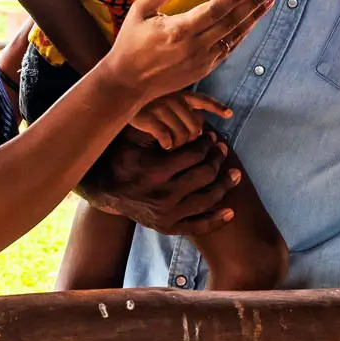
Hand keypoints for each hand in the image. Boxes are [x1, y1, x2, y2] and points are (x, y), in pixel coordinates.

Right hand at [79, 131, 241, 237]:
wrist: (105, 190)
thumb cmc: (122, 157)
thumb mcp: (133, 138)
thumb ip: (160, 126)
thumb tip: (191, 112)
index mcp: (155, 171)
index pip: (194, 155)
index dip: (207, 143)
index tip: (211, 136)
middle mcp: (163, 196)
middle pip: (204, 176)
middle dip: (217, 159)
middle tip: (223, 149)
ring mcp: (166, 215)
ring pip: (206, 199)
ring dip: (224, 185)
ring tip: (235, 174)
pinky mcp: (167, 227)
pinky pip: (197, 227)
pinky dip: (216, 220)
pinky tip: (230, 212)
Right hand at [103, 0, 274, 104]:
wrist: (127, 84)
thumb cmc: (130, 43)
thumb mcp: (140, 11)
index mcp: (180, 30)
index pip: (216, 9)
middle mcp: (195, 46)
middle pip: (232, 22)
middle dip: (253, 3)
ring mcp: (202, 60)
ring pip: (234, 37)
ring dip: (253, 18)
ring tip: (268, 2)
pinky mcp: (203, 70)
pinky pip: (228, 50)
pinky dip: (241, 35)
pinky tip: (251, 23)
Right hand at [126, 91, 230, 149]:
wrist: (112, 94)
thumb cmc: (139, 101)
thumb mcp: (161, 96)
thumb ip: (180, 105)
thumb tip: (200, 126)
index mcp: (179, 93)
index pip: (202, 99)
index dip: (217, 107)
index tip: (229, 113)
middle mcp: (173, 98)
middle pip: (195, 126)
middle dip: (192, 138)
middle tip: (184, 143)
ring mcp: (161, 107)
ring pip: (182, 135)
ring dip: (179, 144)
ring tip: (172, 145)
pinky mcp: (148, 117)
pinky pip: (167, 138)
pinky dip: (167, 144)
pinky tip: (163, 145)